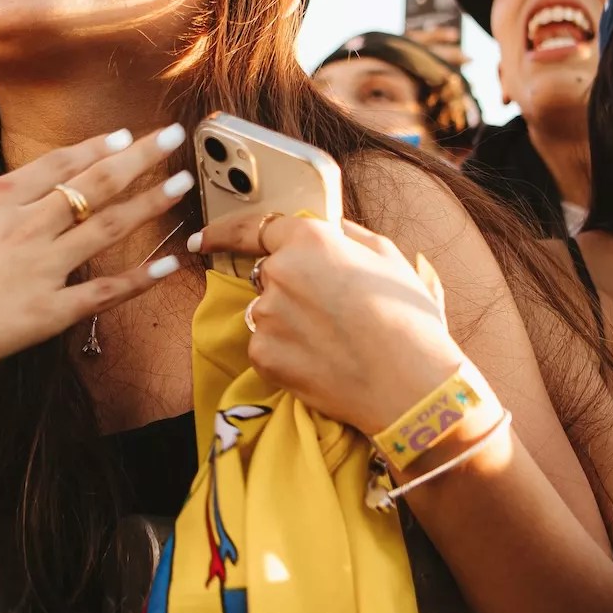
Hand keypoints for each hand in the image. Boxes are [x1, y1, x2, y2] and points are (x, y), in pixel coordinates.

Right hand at [0, 124, 189, 389]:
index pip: (50, 168)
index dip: (90, 151)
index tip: (121, 136)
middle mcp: (22, 226)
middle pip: (91, 185)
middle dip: (137, 160)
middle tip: (174, 138)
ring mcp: (40, 266)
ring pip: (107, 227)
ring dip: (149, 204)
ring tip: (184, 184)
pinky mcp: (49, 311)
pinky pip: (106, 292)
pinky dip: (141, 277)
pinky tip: (171, 261)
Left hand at [192, 212, 467, 434]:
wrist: (410, 384)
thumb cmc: (408, 320)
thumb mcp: (389, 260)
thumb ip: (350, 237)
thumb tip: (334, 231)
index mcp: (309, 241)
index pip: (254, 228)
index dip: (225, 232)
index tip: (203, 239)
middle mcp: (279, 273)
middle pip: (268, 275)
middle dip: (291, 289)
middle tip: (332, 313)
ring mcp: (266, 316)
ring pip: (267, 313)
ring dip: (289, 322)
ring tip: (335, 341)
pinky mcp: (263, 355)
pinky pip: (266, 347)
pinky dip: (287, 353)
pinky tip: (322, 361)